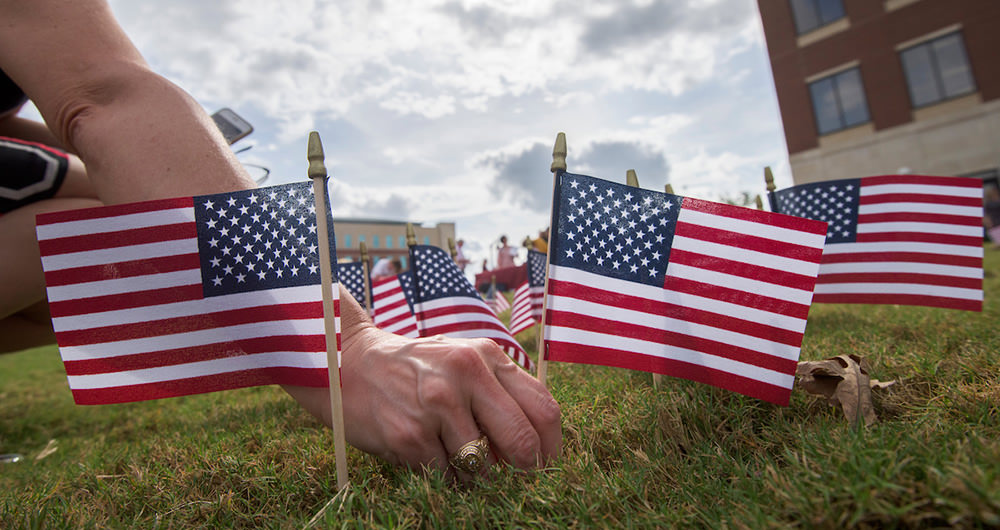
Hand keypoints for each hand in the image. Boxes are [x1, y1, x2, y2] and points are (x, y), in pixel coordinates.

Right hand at [340, 329, 561, 473]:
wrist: (350, 365)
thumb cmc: (418, 370)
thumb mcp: (464, 362)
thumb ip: (501, 394)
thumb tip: (536, 450)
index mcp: (487, 356)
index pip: (543, 409)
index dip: (552, 449)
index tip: (546, 466)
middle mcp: (465, 374)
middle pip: (522, 442)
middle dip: (523, 470)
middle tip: (515, 480)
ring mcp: (436, 404)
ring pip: (482, 467)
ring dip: (475, 476)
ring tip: (454, 455)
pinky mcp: (409, 434)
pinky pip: (446, 476)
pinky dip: (443, 477)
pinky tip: (426, 454)